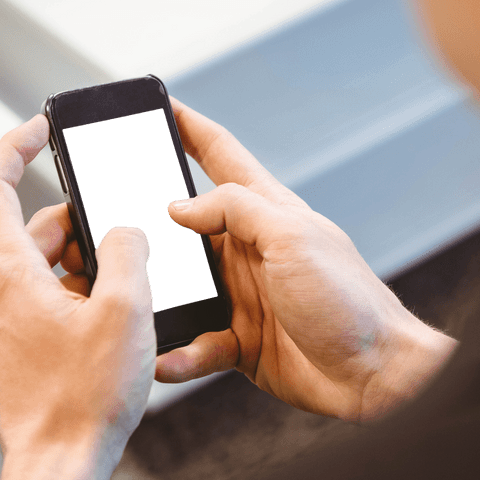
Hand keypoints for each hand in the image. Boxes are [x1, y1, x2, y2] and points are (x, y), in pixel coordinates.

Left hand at [0, 115, 155, 479]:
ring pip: (47, 267)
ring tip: (133, 291)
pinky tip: (119, 320)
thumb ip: (126, 253)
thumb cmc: (85, 398)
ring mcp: (7, 323)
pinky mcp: (21, 348)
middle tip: (126, 237)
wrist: (60, 466)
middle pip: (35, 230)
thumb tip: (123, 235)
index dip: (15, 146)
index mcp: (10, 272)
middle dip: (82, 223)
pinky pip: (49, 300)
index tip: (41, 128)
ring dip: (88, 264)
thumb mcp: (124, 311)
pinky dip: (82, 294)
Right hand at [156, 101, 453, 420]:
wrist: (375, 376)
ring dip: (155, 296)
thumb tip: (179, 206)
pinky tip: (165, 360)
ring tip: (126, 301)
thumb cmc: (348, 301)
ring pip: (181, 288)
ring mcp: (243, 296)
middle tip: (103, 218)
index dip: (187, 125)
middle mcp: (250, 250)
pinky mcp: (240, 341)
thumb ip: (236, 210)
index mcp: (267, 212)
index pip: (219, 154)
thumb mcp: (292, 238)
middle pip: (185, 225)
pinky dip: (178, 353)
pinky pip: (195, 344)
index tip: (155, 103)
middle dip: (145, 221)